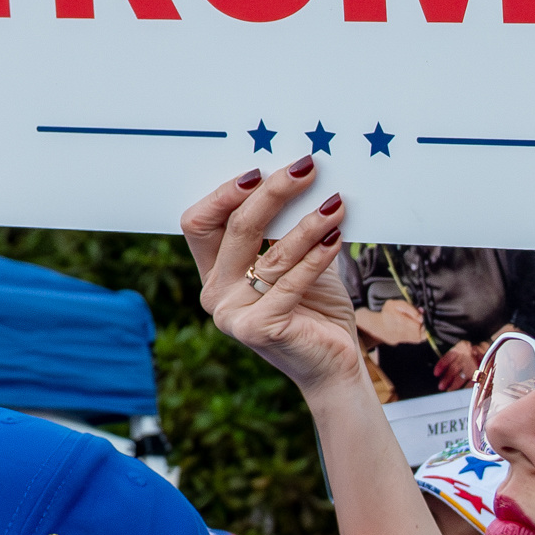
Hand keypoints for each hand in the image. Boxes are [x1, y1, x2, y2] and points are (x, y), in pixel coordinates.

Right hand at [184, 159, 369, 403]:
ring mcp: (232, 315)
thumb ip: (286, 227)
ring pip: (271, 254)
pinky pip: (291, 281)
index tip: (259, 169)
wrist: (334, 365)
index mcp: (214, 272)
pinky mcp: (259, 329)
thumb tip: (302, 174)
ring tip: (335, 205)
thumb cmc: (315, 308)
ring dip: (308, 224)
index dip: (224, 193)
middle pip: (236, 228)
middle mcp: (215, 293)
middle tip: (306, 169)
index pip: (199, 223)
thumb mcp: (295, 260)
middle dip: (272, 193)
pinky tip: (335, 238)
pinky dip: (317, 256)